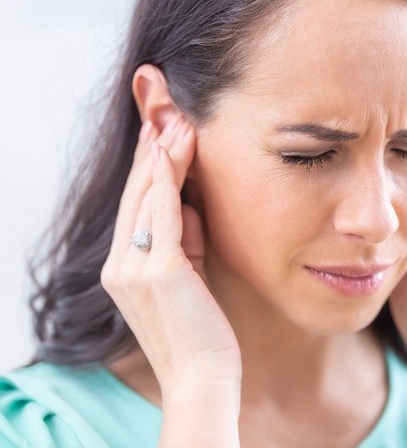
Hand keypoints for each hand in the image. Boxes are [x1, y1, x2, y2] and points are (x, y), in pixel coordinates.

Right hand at [100, 115, 240, 395]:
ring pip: (146, 198)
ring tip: (177, 121)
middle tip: (166, 113)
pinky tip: (172, 150)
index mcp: (123, 269)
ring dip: (162, 155)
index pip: (135, 206)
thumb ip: (185, 241)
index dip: (147, 168)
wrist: (202, 376)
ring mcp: (135, 268)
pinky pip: (162, 215)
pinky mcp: (160, 270)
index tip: (160, 134)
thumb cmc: (200, 330)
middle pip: (136, 195)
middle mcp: (121, 265)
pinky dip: (166, 179)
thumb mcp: (188, 276)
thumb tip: (192, 205)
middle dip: (152, 151)